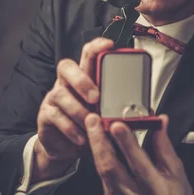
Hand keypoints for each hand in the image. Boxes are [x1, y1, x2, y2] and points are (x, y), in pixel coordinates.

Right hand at [33, 37, 113, 182]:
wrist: (68, 149)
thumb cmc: (91, 127)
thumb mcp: (107, 115)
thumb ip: (121, 109)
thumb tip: (148, 112)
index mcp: (85, 78)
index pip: (88, 54)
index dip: (97, 46)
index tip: (110, 45)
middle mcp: (67, 83)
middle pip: (67, 67)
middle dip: (82, 80)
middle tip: (96, 98)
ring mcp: (54, 98)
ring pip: (60, 93)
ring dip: (78, 110)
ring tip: (91, 123)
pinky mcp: (45, 115)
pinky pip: (54, 116)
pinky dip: (70, 128)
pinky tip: (82, 138)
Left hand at [85, 113, 193, 194]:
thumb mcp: (177, 170)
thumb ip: (164, 145)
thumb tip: (159, 121)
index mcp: (157, 190)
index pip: (138, 163)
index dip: (126, 143)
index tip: (118, 125)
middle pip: (110, 168)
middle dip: (99, 142)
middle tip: (93, 121)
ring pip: (102, 172)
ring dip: (95, 148)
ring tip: (92, 127)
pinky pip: (102, 179)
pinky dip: (100, 160)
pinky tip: (98, 145)